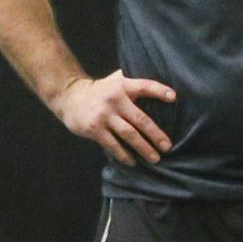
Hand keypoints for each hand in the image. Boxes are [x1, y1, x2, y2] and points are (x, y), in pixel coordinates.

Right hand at [53, 71, 176, 163]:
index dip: (159, 91)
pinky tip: (132, 161)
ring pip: (128, 134)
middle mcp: (114, 100)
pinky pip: (112, 144)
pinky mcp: (93, 129)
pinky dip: (124, 154)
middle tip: (167, 147)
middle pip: (140, 119)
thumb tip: (161, 87)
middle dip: (156, 135)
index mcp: (122, 86)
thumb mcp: (114, 80)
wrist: (69, 97)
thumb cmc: (99, 90)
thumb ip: (133, 81)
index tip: (173, 98)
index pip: (144, 86)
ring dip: (143, 148)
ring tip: (154, 158)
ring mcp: (103, 115)